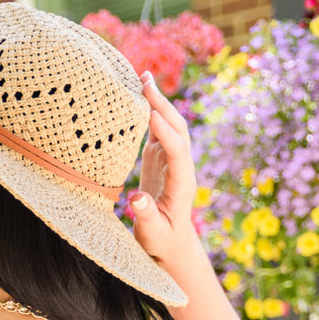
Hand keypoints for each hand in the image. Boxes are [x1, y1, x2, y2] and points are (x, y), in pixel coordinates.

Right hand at [130, 71, 198, 265]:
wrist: (169, 242)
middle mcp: (180, 166)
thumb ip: (147, 217)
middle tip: (146, 82)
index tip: (150, 114)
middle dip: (163, 106)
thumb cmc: (160, 242)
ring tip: (143, 77)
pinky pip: (158, 129)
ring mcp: (171, 159)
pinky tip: (138, 92)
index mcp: (182, 184)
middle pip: (177, 129)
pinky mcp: (160, 157)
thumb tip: (137, 199)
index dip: (166, 133)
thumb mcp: (153, 235)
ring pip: (169, 124)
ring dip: (158, 101)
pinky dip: (149, 110)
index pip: (177, 152)